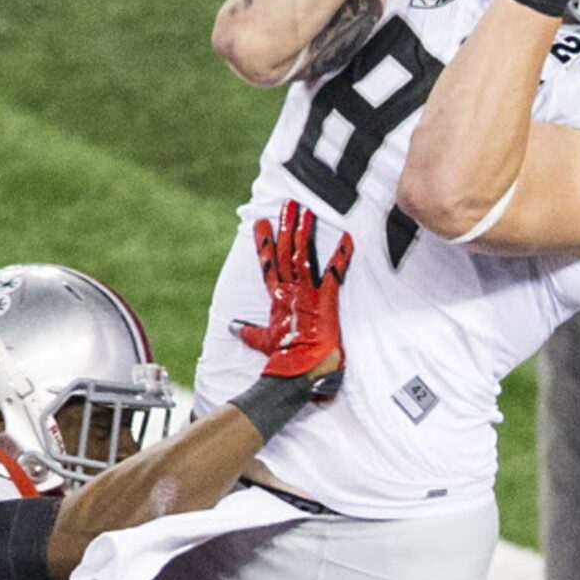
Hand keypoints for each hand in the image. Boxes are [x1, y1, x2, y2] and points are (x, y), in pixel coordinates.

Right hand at [232, 201, 349, 393]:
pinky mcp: (324, 301)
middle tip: (289, 205)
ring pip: (302, 256)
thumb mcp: (262, 342)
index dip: (265, 243)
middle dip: (286, 227)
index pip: (268, 266)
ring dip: (304, 232)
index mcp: (277, 300)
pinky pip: (333, 274)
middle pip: (285, 253)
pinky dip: (341, 256)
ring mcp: (306, 295)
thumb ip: (248, 332)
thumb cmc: (283, 361)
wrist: (295, 374)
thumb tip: (232, 328)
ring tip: (306, 211)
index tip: (261, 223)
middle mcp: (289, 293)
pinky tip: (347, 239)